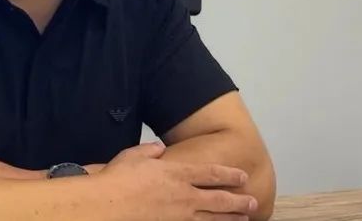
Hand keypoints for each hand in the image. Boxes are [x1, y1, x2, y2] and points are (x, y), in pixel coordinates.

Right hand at [99, 143, 257, 219]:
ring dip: (232, 218)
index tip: (242, 176)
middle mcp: (185, 195)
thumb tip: (159, 148)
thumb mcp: (134, 155)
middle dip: (238, 200)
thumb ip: (150, 151)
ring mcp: (181, 215)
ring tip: (245, 218)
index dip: (229, 174)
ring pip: (214, 218)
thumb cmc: (118, 179)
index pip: (211, 173)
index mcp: (177, 172)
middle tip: (253, 202)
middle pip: (220, 198)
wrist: (108, 205)